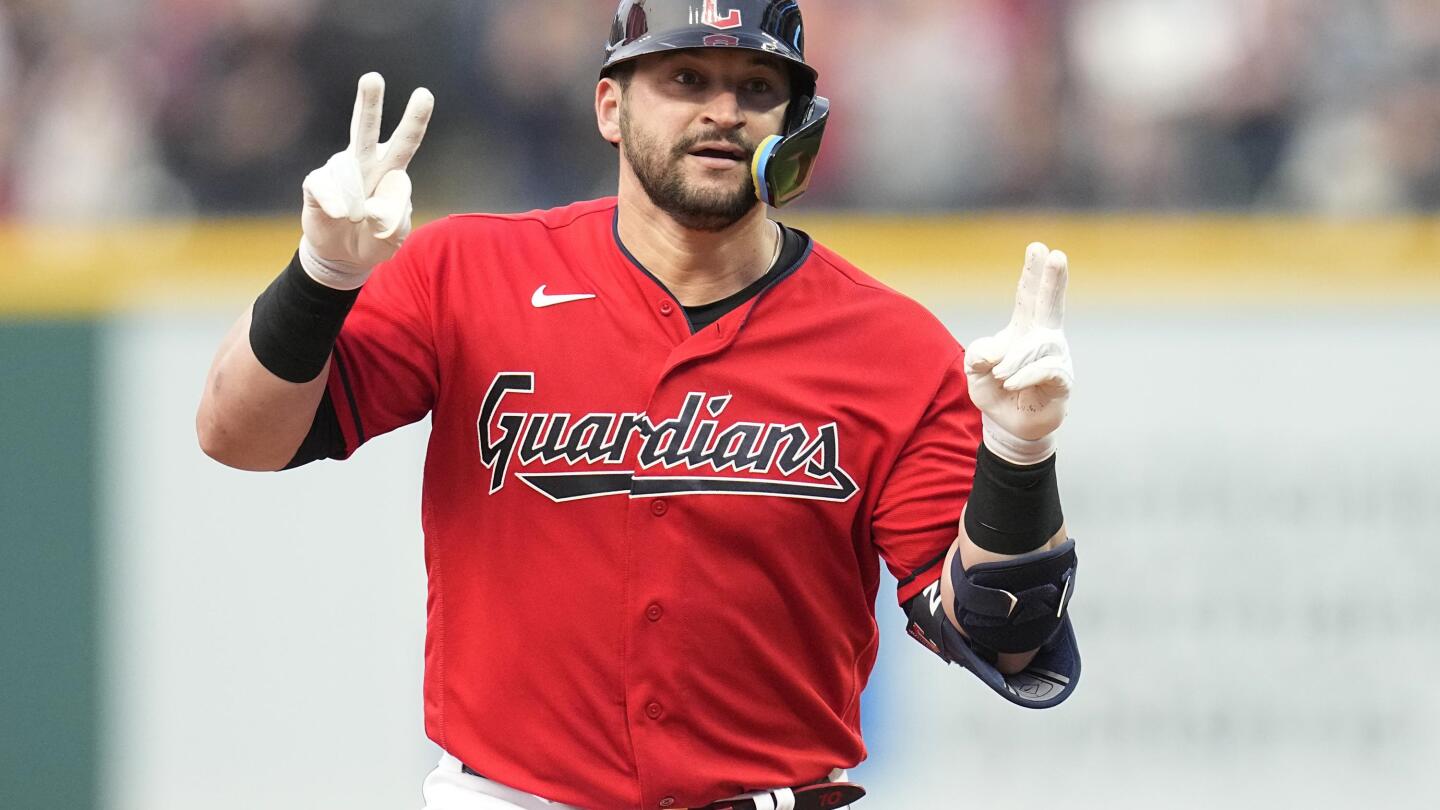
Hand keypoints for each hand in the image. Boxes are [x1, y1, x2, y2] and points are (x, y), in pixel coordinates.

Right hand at [300, 72, 433, 289]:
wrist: (343, 256)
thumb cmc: (374, 238)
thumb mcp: (394, 237)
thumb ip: (393, 222)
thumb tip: (372, 208)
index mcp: (392, 167)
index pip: (406, 139)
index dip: (415, 119)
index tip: (424, 93)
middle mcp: (364, 161)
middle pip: (365, 128)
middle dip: (368, 102)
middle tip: (372, 77)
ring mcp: (338, 171)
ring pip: (344, 166)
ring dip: (356, 202)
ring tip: (356, 219)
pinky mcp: (316, 185)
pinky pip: (324, 186)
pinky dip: (335, 202)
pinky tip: (341, 214)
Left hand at [965, 243, 1073, 464]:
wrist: (1008, 424)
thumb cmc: (995, 389)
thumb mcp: (974, 369)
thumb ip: (978, 353)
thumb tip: (993, 355)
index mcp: (1023, 328)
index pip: (1028, 296)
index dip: (1032, 274)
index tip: (1038, 247)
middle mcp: (1044, 338)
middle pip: (1051, 304)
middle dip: (1053, 280)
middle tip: (1057, 256)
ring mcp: (1056, 358)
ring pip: (1038, 345)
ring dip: (1013, 361)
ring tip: (999, 376)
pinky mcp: (1062, 381)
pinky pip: (1048, 369)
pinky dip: (1024, 376)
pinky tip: (1010, 384)